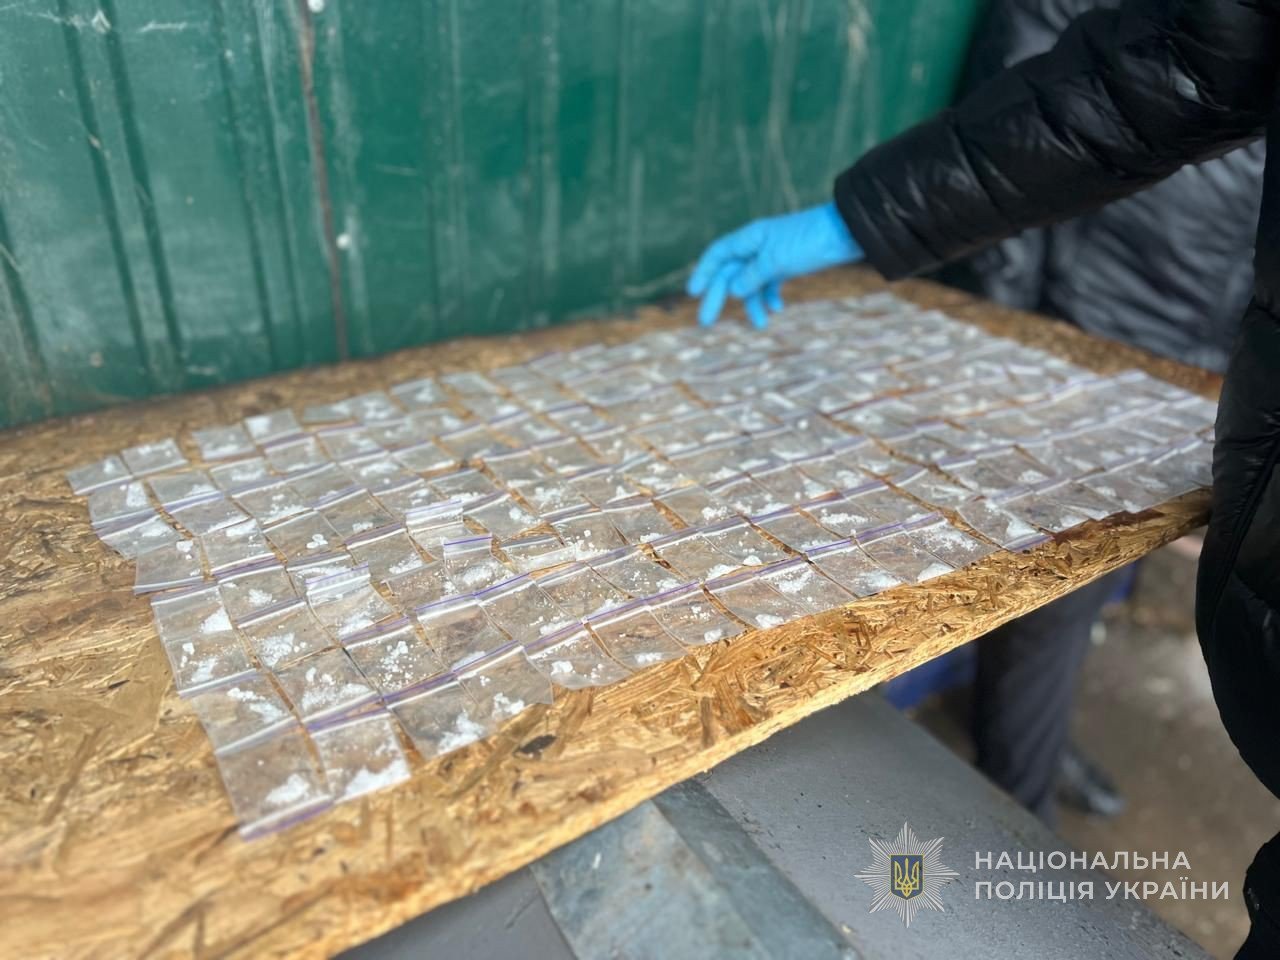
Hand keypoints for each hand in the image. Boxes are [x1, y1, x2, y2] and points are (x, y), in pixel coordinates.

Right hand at [686, 201, 863, 327]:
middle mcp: (757, 245)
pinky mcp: (788, 262)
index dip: (703, 273)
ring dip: (752, 303)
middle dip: (719, 297)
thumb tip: (732, 289)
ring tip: (759, 325)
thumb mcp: (777, 260)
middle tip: (706, 323)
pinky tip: (777, 310)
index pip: (718, 254)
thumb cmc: (810, 240)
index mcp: (750, 238)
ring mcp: (773, 254)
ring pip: (751, 282)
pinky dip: (770, 296)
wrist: (848, 232)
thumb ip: (752, 275)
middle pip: (730, 272)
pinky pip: (770, 282)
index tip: (693, 294)